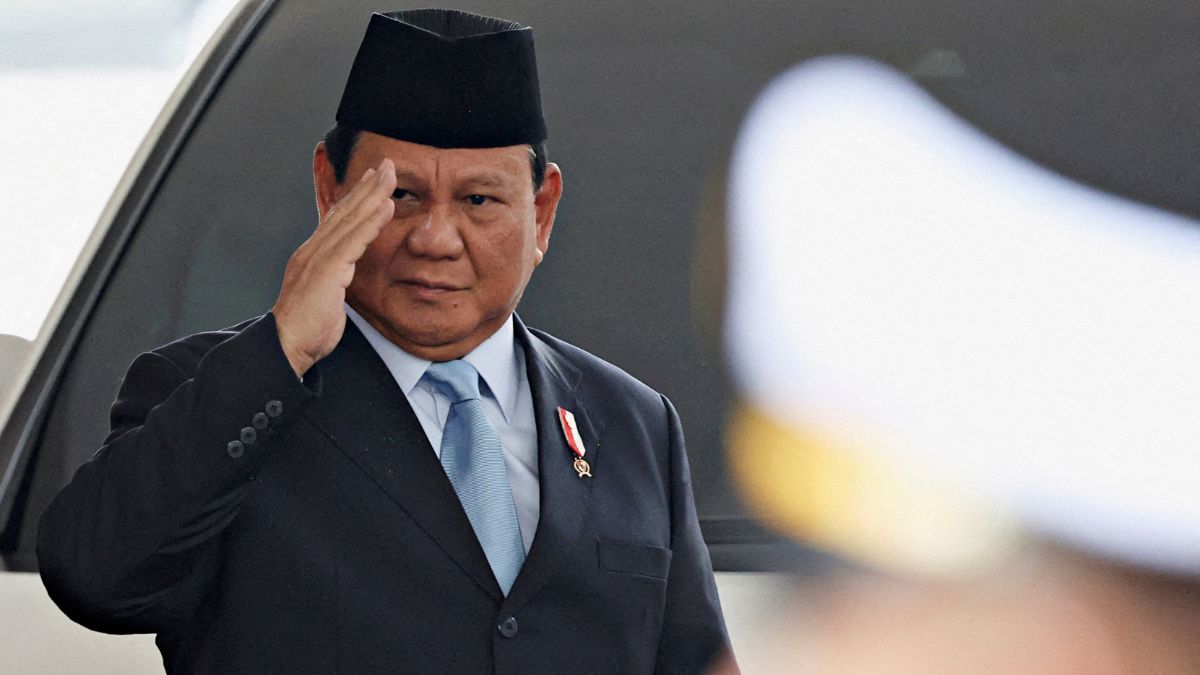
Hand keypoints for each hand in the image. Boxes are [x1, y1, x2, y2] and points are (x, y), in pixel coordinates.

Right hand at [272, 158, 396, 377]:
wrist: (286, 345)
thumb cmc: (306, 329)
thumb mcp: (324, 298)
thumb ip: (335, 281)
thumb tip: (344, 277)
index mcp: (313, 256)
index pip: (337, 220)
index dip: (356, 198)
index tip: (372, 181)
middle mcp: (313, 251)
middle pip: (343, 210)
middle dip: (367, 185)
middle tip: (386, 165)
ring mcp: (318, 258)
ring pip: (350, 218)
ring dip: (372, 194)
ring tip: (390, 175)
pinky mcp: (326, 270)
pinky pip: (354, 240)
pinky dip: (371, 220)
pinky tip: (386, 205)